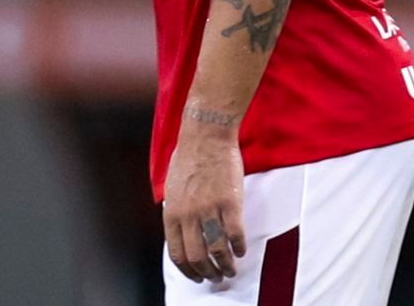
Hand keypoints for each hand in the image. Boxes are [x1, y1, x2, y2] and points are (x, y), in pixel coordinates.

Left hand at [161, 123, 246, 282]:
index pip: (177, 254)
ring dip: (225, 265)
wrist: (206, 135)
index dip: (188, 270)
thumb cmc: (188, 157)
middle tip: (217, 277)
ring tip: (231, 270)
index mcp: (172, 213)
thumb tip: (181, 233)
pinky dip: (239, 247)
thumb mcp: (172, 189)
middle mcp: (188, 215)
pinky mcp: (230, 202)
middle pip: (197, 257)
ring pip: (217, 250)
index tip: (197, 276)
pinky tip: (241, 250)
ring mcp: (209, 209)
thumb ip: (176, 212)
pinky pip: (235, 233)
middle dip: (208, 273)